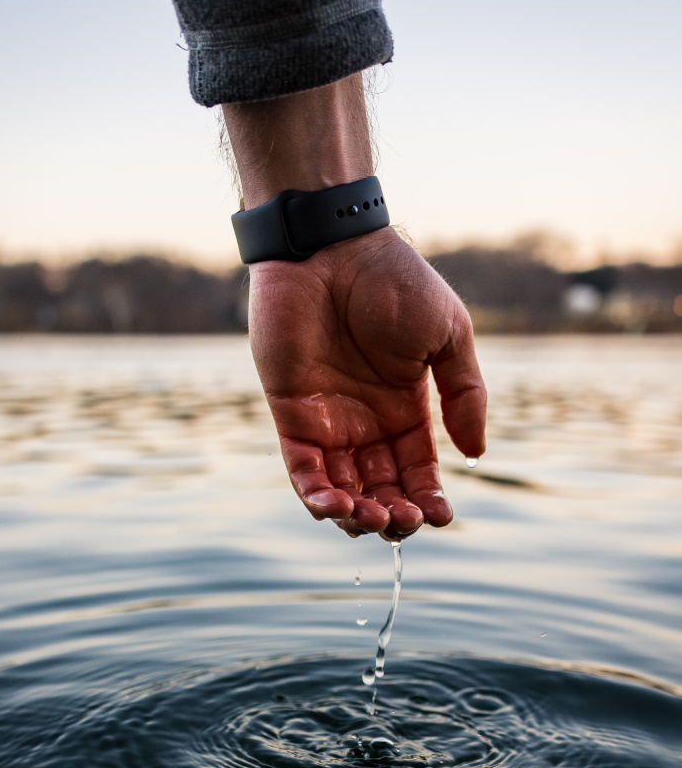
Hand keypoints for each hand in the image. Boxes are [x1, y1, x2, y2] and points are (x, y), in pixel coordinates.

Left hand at [248, 226, 486, 538]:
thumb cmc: (394, 280)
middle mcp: (366, 424)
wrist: (332, 247)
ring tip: (373, 517)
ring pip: (341, 490)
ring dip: (357, 515)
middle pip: (380, 490)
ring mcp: (328, 422)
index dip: (429, 500)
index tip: (443, 517)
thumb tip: (476, 454)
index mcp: (405, 410)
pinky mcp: (291, 415)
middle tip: (404, 521)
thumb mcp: (448, 335)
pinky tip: (336, 508)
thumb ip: (465, 394)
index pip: (416, 472)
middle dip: (394, 516)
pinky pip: (302, 470)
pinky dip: (316, 496)